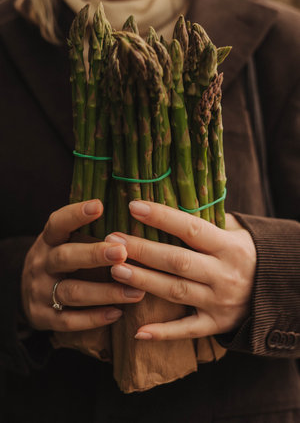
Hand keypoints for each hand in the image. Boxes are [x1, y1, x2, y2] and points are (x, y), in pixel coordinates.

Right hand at [21, 200, 144, 331]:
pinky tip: (118, 313)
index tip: (99, 205)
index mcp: (48, 241)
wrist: (24, 293)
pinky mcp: (43, 317)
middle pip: (65, 257)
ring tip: (135, 292)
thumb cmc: (60, 260)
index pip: (57, 223)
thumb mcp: (63, 241)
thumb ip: (85, 230)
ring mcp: (40, 292)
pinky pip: (69, 320)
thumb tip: (130, 211)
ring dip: (105, 292)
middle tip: (122, 252)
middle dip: (94, 255)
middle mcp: (41, 264)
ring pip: (72, 292)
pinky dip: (94, 318)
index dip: (75, 214)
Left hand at [106, 201, 255, 340]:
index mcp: (229, 247)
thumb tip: (172, 200)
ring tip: (115, 270)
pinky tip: (138, 332)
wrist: (275, 289)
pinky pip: (188, 330)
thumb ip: (208, 220)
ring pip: (177, 292)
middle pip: (177, 261)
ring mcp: (220, 302)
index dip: (162, 217)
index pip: (191, 229)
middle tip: (112, 241)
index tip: (134, 206)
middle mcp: (225, 274)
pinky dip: (164, 333)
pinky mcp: (217, 324)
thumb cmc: (245, 253)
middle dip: (143, 250)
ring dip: (144, 281)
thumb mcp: (236, 232)